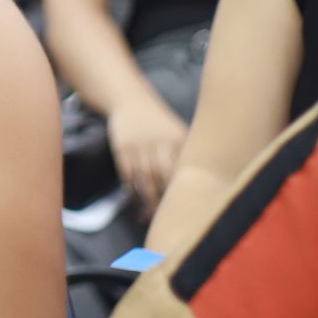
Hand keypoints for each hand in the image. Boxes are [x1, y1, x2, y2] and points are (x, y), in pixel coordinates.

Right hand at [108, 95, 186, 214]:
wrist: (131, 100)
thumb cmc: (160, 123)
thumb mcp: (177, 133)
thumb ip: (185, 155)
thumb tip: (196, 186)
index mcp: (177, 139)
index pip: (181, 170)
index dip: (181, 190)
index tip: (183, 208)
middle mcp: (158, 142)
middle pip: (161, 176)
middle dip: (162, 199)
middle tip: (164, 217)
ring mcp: (138, 145)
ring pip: (143, 178)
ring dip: (145, 199)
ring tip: (148, 215)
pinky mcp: (122, 147)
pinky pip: (126, 173)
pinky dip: (130, 189)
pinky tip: (135, 199)